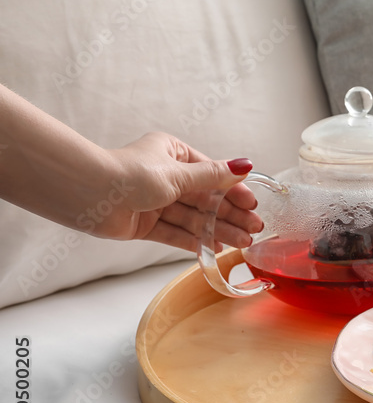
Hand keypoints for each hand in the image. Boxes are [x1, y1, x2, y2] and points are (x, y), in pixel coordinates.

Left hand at [103, 132, 263, 251]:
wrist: (88, 195)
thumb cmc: (130, 174)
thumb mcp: (179, 173)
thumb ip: (214, 176)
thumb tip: (245, 165)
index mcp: (173, 154)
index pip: (212, 175)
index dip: (234, 191)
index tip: (253, 205)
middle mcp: (165, 177)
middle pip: (204, 199)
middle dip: (229, 215)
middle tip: (254, 229)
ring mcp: (155, 202)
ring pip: (193, 218)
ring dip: (217, 230)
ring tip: (242, 242)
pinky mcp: (145, 224)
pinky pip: (175, 233)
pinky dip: (195, 241)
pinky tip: (216, 248)